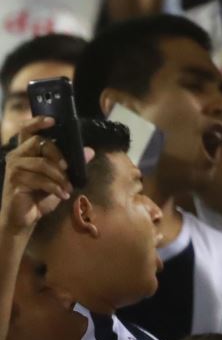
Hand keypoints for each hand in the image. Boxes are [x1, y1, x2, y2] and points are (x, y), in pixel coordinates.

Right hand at [1, 119, 71, 238]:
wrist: (23, 218)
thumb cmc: (39, 196)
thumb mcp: (59, 179)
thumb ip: (72, 164)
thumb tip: (90, 151)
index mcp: (26, 151)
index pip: (27, 129)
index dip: (38, 122)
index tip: (53, 120)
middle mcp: (16, 156)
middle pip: (41, 143)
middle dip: (59, 156)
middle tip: (69, 169)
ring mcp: (14, 168)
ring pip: (43, 164)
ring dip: (60, 177)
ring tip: (68, 188)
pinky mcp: (14, 182)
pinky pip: (39, 179)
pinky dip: (54, 187)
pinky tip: (62, 195)